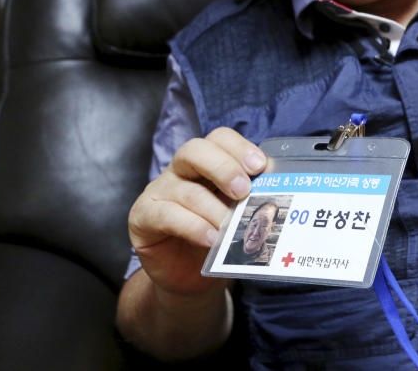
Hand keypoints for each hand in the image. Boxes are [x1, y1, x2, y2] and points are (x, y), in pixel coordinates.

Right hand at [127, 127, 267, 296]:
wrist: (190, 278)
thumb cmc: (218, 239)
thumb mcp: (238, 215)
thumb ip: (250, 199)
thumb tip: (275, 193)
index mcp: (207, 163)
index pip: (219, 138)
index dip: (239, 147)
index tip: (260, 166)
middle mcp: (180, 171)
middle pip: (195, 150)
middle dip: (223, 167)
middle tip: (243, 190)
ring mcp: (159, 192)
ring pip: (185, 189)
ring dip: (213, 208)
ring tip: (230, 226)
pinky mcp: (142, 217)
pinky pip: (166, 215)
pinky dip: (192, 226)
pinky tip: (210, 239)